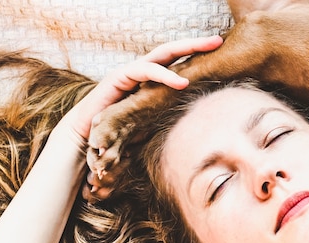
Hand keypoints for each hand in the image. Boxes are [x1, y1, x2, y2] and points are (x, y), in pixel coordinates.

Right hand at [56, 35, 222, 147]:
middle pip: (172, 51)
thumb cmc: (119, 131)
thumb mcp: (150, 121)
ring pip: (160, 55)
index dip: (196, 56)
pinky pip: (145, 71)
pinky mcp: (119, 77)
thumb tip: (194, 124)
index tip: (219, 54)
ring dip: (185, 51)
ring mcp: (130, 71)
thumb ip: (167, 115)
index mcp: (151, 80)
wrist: (88, 136)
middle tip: (218, 40)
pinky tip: (182, 81)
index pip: (176, 62)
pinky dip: (164, 75)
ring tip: (207, 51)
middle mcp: (142, 71)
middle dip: (195, 44)